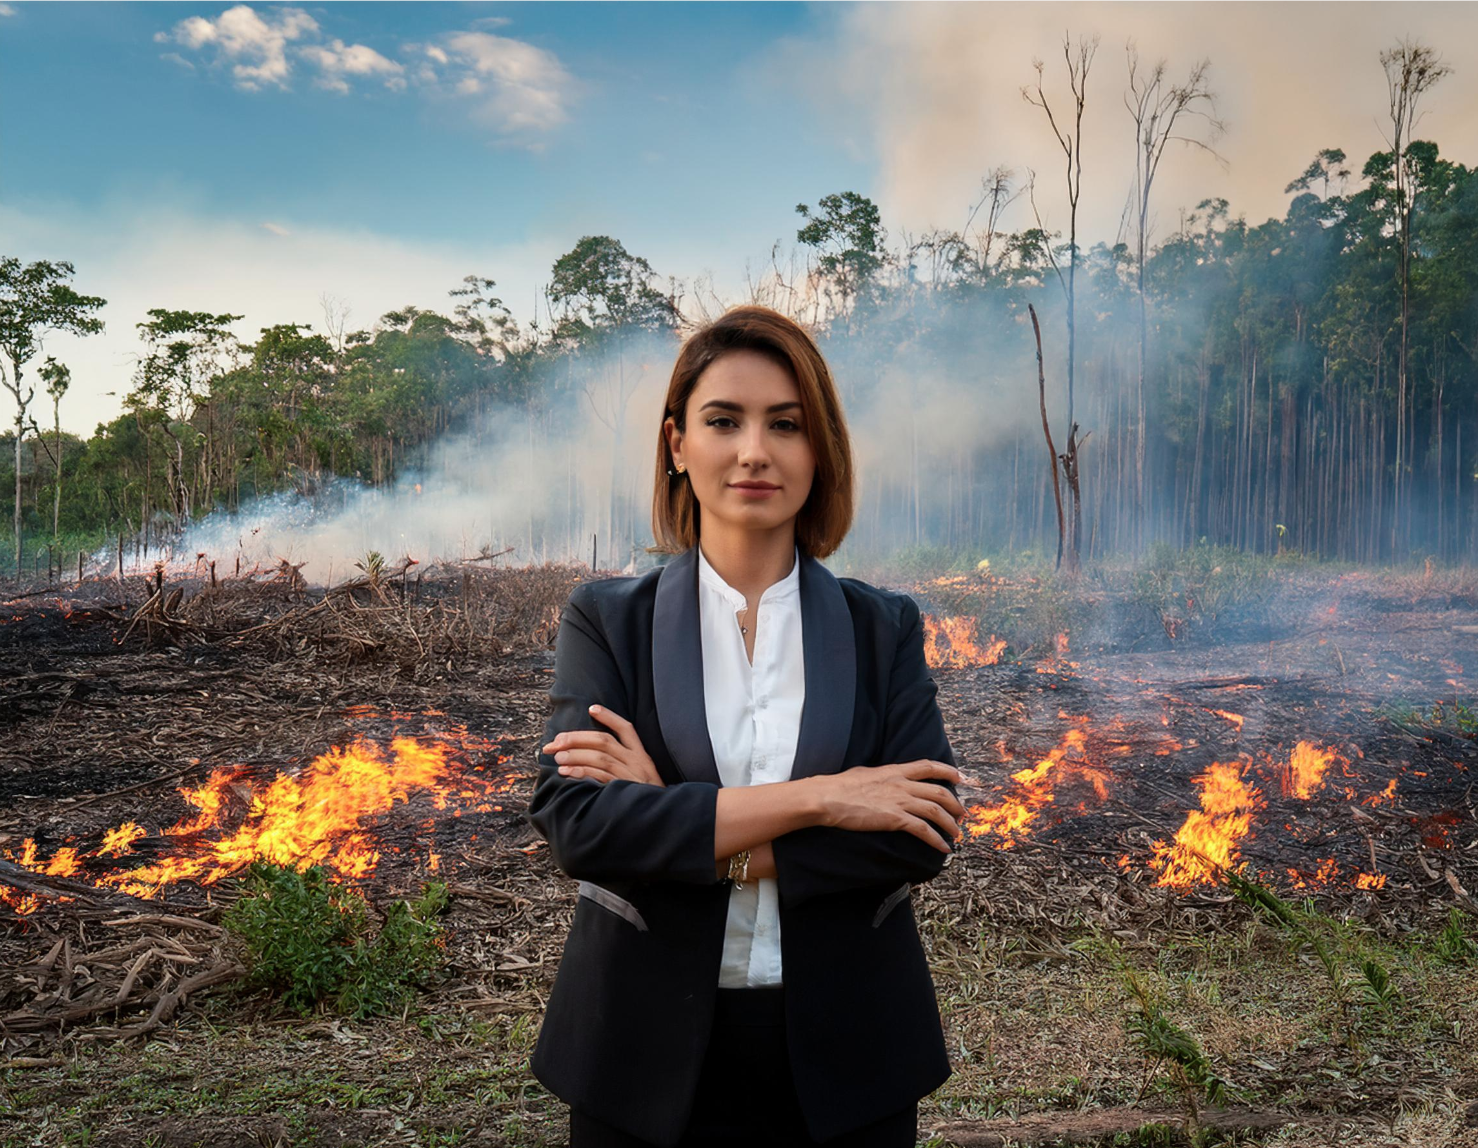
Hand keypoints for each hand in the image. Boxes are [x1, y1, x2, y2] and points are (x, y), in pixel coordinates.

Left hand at [542, 706, 665, 786]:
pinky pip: (599, 777)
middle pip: (604, 741)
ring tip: (557, 756)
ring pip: (600, 758)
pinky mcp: (623, 791)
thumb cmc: (645, 798)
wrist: (660, 820)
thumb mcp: (641, 776)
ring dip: (575, 755)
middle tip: (555, 742)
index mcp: (642, 756)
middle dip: (577, 738)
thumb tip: (590, 754)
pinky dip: (581, 772)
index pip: (627, 729)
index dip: (609, 717)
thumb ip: (624, 764)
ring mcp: (631, 777)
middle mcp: (637, 762)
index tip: (592, 708)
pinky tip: (566, 772)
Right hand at [816, 760, 965, 852]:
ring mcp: (899, 801)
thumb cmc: (839, 786)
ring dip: (950, 824)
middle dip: (955, 804)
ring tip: (956, 833)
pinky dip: (937, 840)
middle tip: (960, 814)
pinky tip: (943, 848)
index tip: (959, 777)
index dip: (947, 770)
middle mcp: (902, 784)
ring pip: (936, 811)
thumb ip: (878, 776)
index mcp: (894, 770)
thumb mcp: (863, 774)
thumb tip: (879, 778)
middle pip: (939, 791)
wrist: (828, 797)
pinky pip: (924, 830)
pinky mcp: (895, 819)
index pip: (928, 766)